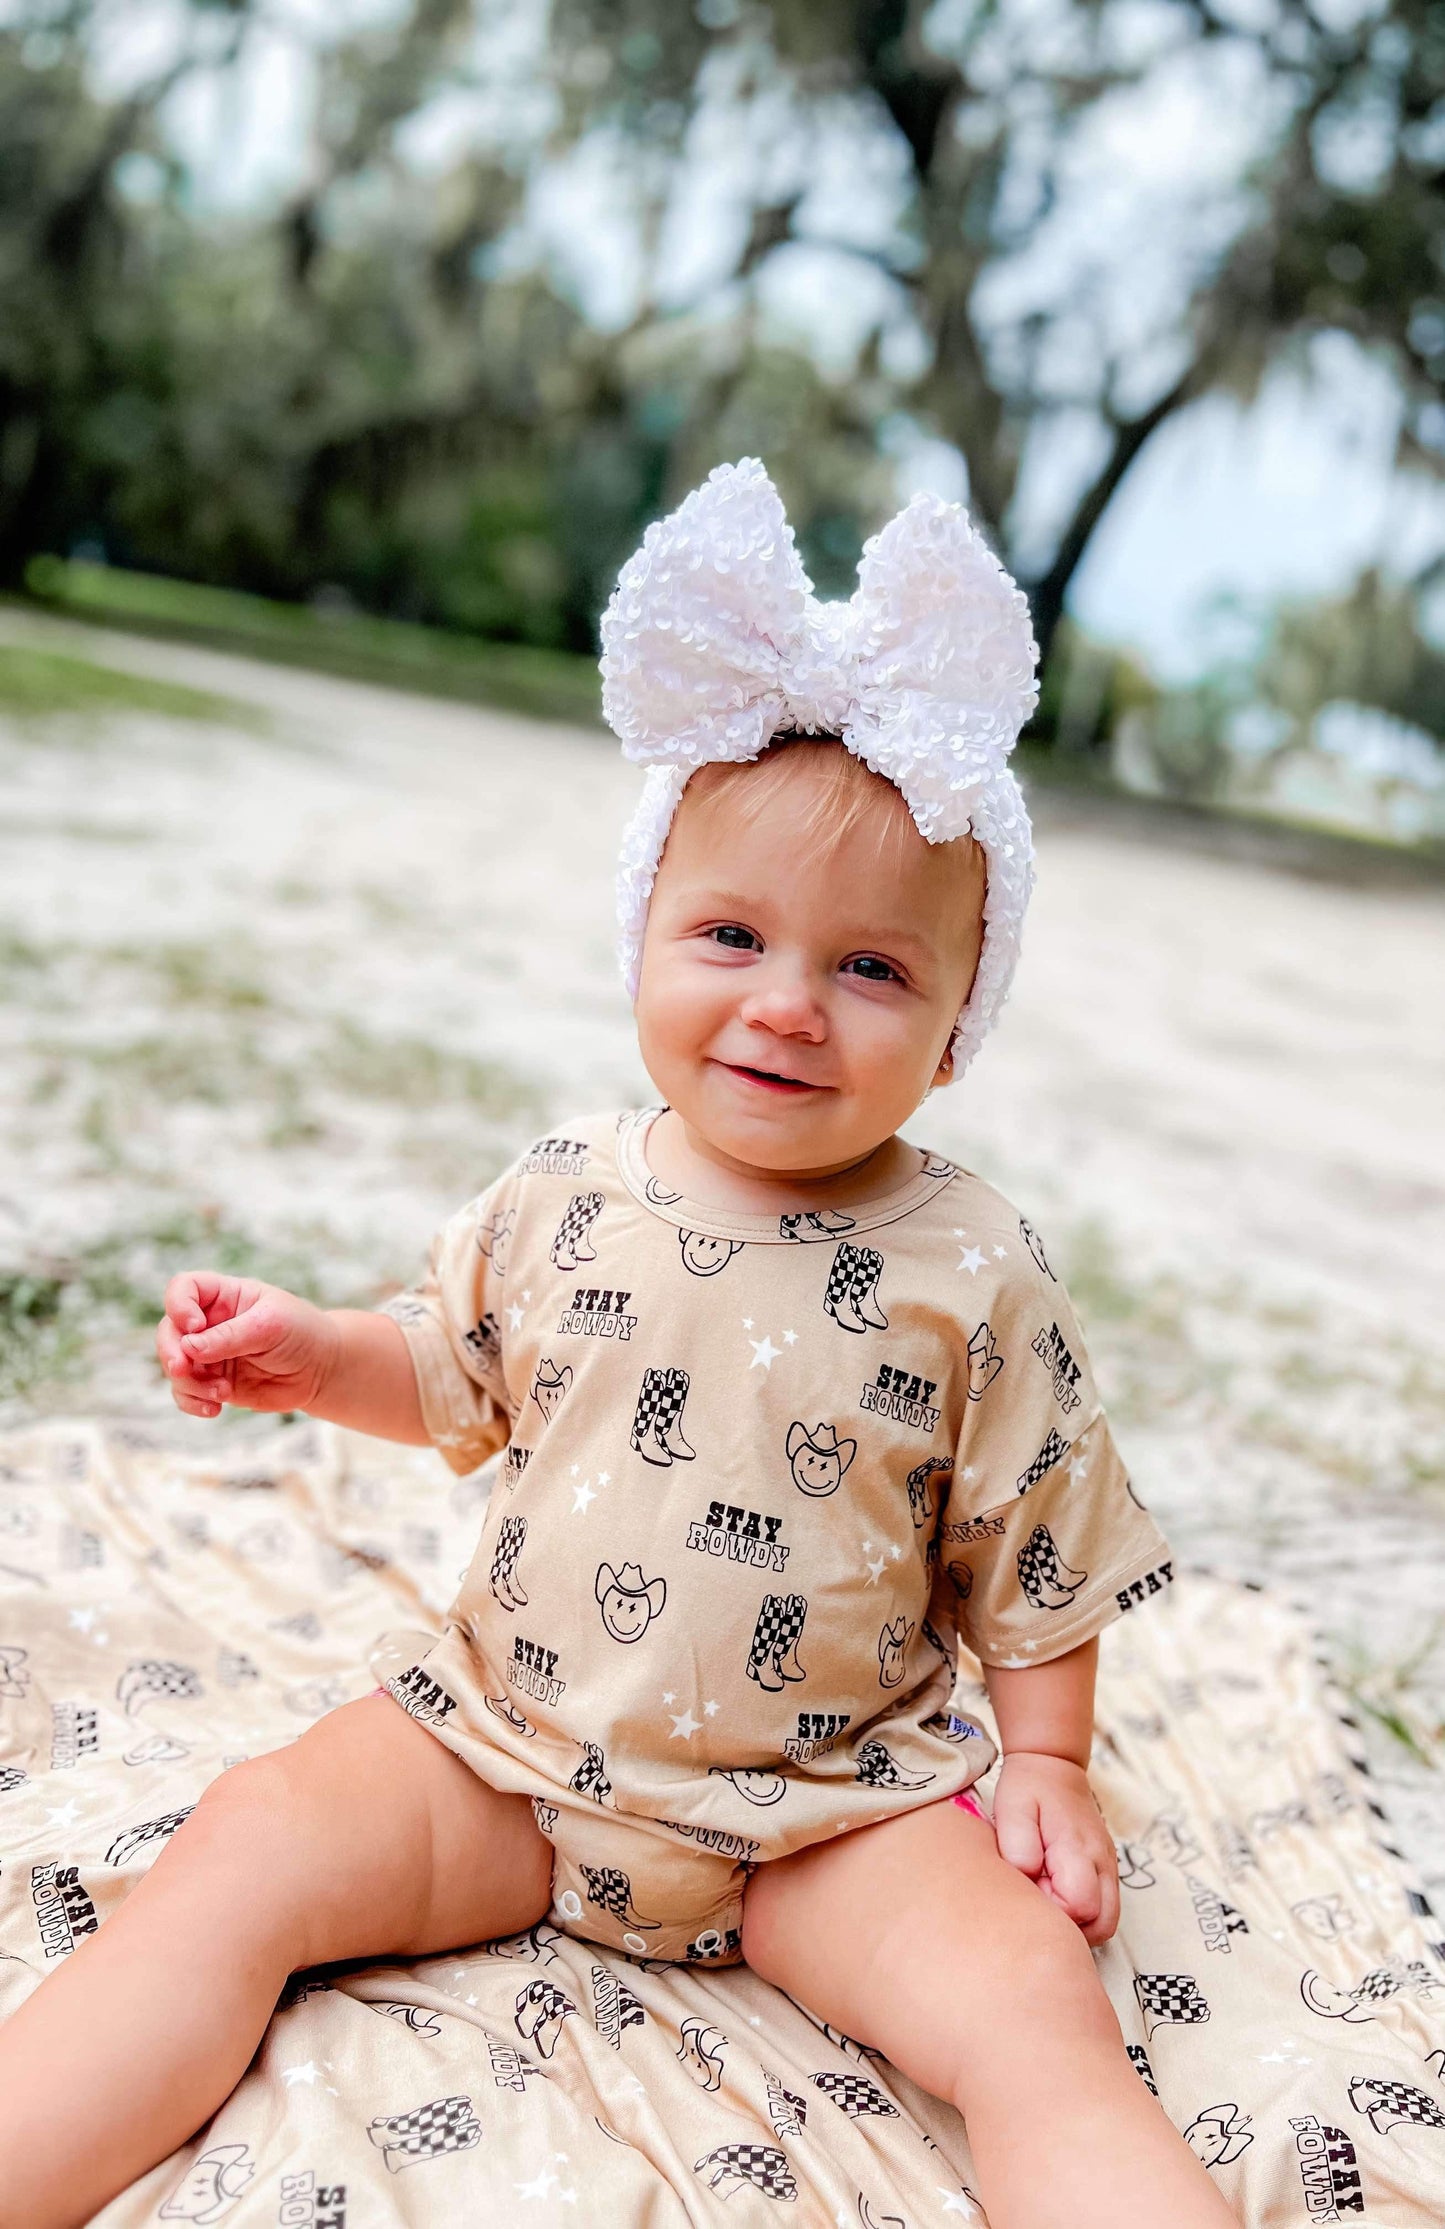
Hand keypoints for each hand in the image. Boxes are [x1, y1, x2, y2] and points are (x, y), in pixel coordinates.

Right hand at [155, 1273, 336, 1418]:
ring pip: (175, 1366)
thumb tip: (188, 1347)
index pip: (184, 1288)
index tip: (194, 1326)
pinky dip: (192, 1402)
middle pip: (169, 1330)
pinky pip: (186, 1393)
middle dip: (170, 1351)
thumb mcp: (269, 1326)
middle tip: (184, 1369)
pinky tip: (215, 1409)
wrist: (321, 1369)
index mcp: (225, 1296)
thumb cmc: (301, 1333)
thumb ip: (229, 1336)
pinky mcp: (213, 1383)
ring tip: (221, 1393)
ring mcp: (209, 1355)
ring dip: (189, 1383)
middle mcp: (210, 1323)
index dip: (179, 1305)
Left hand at [991, 1751, 1119, 1945]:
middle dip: (1071, 1927)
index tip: (1032, 1888)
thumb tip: (1030, 1883)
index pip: (1081, 1908)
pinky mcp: (1107, 1868)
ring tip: (1047, 1894)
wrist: (1052, 1764)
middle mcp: (1103, 1862)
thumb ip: (1018, 1850)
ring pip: (1108, 1921)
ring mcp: (1109, 1866)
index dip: (1053, 1911)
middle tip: (1041, 1899)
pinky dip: (1085, 1911)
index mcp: (1079, 1849)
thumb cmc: (1028, 1789)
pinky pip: (1105, 1906)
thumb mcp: (1012, 1812)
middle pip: (1103, 1925)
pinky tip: (1057, 1890)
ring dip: (1079, 1921)